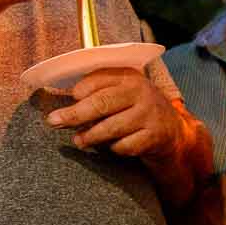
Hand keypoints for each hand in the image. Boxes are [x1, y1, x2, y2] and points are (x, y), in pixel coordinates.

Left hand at [48, 68, 183, 159]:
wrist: (172, 129)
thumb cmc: (135, 109)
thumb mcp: (121, 92)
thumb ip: (97, 92)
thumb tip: (64, 106)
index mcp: (129, 76)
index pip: (99, 79)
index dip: (79, 91)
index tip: (68, 100)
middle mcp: (141, 91)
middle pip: (102, 103)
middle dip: (74, 114)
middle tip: (54, 122)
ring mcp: (149, 114)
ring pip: (112, 127)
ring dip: (90, 136)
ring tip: (78, 141)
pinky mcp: (155, 136)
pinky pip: (125, 145)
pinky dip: (114, 148)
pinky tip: (113, 146)